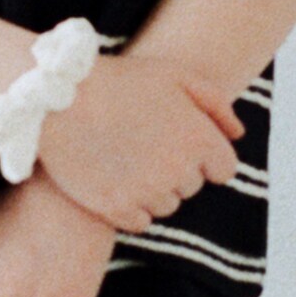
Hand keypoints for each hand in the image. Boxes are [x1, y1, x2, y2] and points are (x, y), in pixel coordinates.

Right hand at [31, 51, 244, 233]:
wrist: (57, 97)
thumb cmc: (119, 80)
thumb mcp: (174, 74)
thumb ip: (215, 103)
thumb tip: (238, 134)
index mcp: (199, 139)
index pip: (225, 169)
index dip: (206, 157)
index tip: (180, 144)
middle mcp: (178, 170)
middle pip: (192, 186)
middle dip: (176, 169)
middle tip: (144, 143)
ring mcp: (147, 192)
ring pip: (166, 206)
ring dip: (153, 189)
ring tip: (125, 159)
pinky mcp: (116, 209)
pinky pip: (139, 222)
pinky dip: (130, 207)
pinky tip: (114, 179)